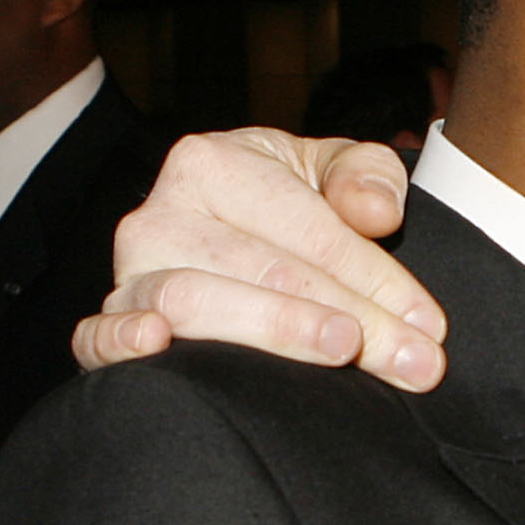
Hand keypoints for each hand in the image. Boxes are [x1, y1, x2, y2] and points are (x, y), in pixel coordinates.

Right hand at [77, 129, 448, 390]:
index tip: (428, 323)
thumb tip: (374, 212)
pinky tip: (159, 345)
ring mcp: (130, 275)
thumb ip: (368, 177)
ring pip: (195, 303)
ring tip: (343, 351)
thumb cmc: (295, 204)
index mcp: (211, 164)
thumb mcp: (339, 171)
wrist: (242, 233)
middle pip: (263, 270)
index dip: (376, 278)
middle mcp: (158, 217)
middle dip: (351, 318)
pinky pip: (96, 337)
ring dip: (276, 330)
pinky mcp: (108, 326)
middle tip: (411, 360)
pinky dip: (119, 342)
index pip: (306, 230)